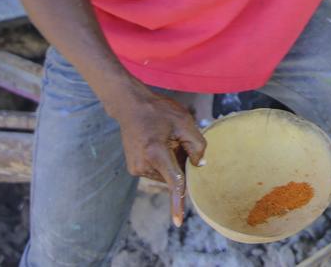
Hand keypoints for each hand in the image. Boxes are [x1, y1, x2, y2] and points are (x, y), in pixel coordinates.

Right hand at [105, 84, 206, 226]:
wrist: (131, 107)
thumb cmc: (159, 112)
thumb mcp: (184, 121)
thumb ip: (197, 144)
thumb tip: (199, 166)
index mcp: (156, 153)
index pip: (173, 182)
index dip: (178, 202)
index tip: (178, 222)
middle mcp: (143, 165)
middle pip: (174, 175)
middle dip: (181, 162)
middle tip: (175, 139)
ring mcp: (136, 168)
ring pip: (166, 174)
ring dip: (172, 162)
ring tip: (164, 139)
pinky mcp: (134, 169)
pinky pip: (157, 171)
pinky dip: (163, 162)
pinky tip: (158, 143)